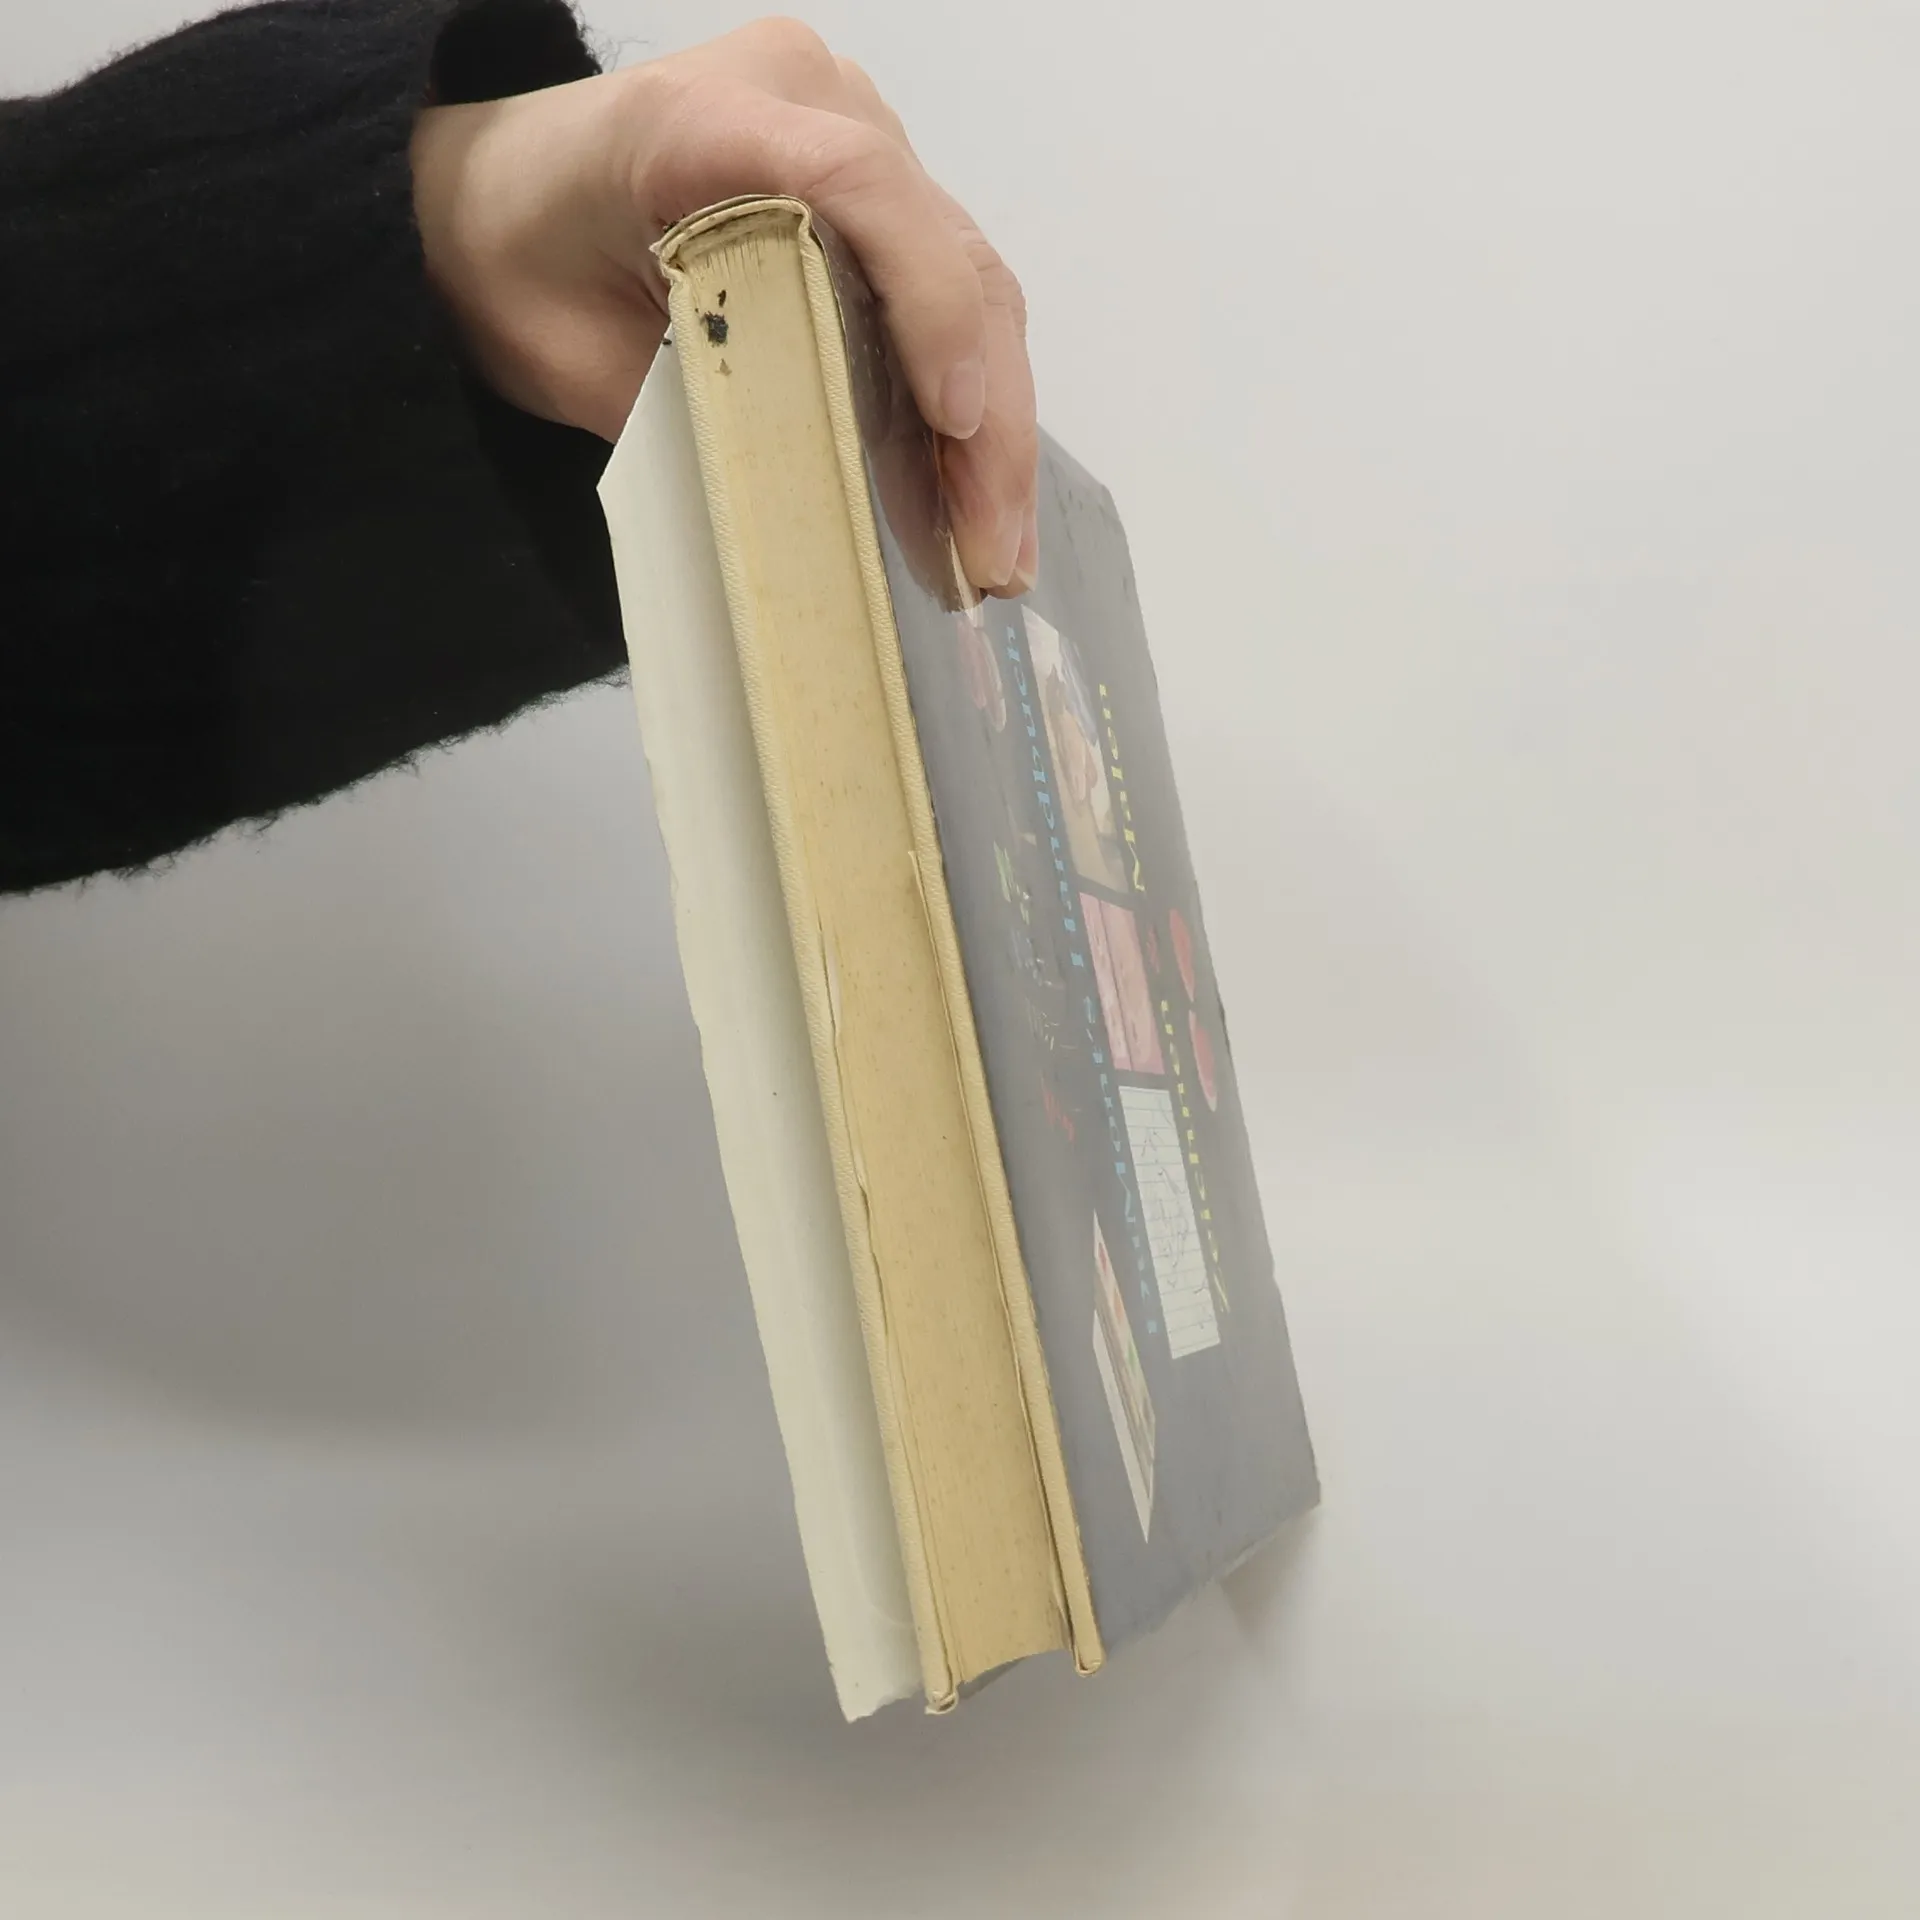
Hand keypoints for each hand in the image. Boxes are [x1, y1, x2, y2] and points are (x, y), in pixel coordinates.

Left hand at [410, 18, 1037, 594]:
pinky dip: (970, 384)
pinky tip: (974, 485)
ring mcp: (849, 124)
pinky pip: (947, 275)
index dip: (927, 304)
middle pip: (944, 245)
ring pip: (968, 270)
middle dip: (987, 413)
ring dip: (995, 416)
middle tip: (995, 549)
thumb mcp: (567, 354)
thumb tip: (811, 511)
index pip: (858, 187)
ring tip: (997, 543)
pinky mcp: (871, 171)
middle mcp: (804, 97)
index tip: (955, 422)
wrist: (492, 187)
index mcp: (701, 122)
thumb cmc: (512, 257)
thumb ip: (687, 413)